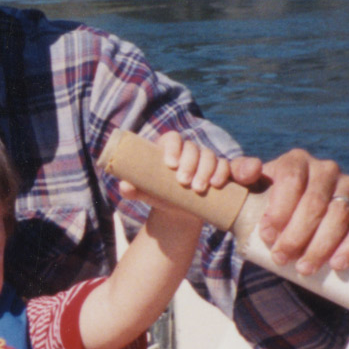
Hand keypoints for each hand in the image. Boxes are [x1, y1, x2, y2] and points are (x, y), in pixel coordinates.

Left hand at [117, 132, 232, 220]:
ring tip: (198, 189)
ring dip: (205, 170)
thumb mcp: (142, 192)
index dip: (172, 147)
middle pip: (191, 147)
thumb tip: (125, 186)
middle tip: (183, 182)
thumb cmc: (157, 194)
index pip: (171, 138)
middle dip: (189, 163)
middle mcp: (187, 150)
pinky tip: (216, 184)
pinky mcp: (217, 169)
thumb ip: (130, 188)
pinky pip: (223, 164)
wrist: (176, 209)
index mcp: (167, 148)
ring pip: (208, 155)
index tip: (170, 164)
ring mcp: (203, 159)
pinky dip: (221, 172)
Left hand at [229, 149, 348, 274]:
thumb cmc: (267, 204)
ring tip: (304, 268)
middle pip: (315, 201)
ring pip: (340, 213)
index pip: (291, 180)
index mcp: (295, 161)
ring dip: (322, 244)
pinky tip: (338, 264)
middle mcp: (326, 168)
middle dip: (297, 234)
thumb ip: (237, 175)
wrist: (296, 217)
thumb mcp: (248, 189)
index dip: (280, 210)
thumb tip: (249, 171)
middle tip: (281, 258)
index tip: (267, 236)